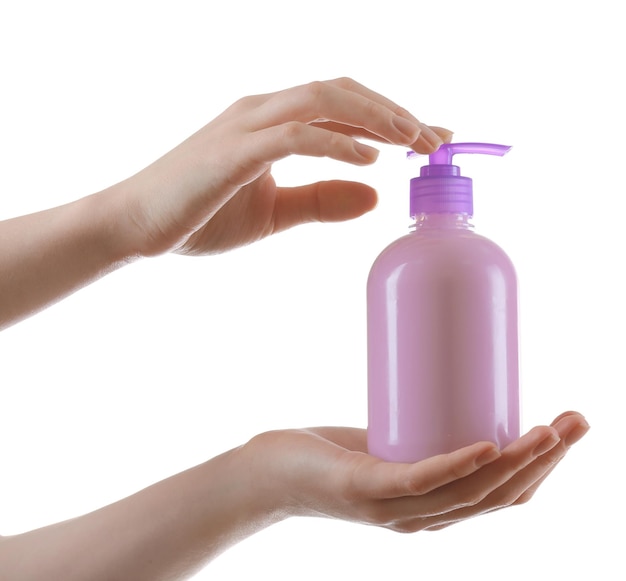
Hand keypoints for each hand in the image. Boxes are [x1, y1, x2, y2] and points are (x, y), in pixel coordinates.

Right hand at [117, 77, 451, 256]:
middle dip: (395, 113)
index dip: (390, 117)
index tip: (431, 140)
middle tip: (437, 140)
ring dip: (376, 118)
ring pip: (323, 100)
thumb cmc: (200, 216)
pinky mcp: (234, 150)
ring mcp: (247, 125)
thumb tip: (376, 196)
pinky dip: (336, 142)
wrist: (137, 226)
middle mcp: (263, 112)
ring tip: (414, 143)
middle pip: (342, 92)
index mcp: (272, 123)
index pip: (342, 106)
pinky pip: (295, 135)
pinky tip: (369, 160)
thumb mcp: (275, 213)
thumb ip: (322, 201)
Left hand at [238, 411, 588, 531]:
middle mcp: (423, 517)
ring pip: (471, 492)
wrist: (268, 473)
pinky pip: (421, 481)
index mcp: (435, 506)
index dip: (545, 469)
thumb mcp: (387, 442)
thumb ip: (416, 429)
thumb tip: (444, 383)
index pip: (505, 497)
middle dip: (547, 461)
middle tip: (576, 420)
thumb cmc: (328, 455)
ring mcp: (395, 508)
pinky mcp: (366, 490)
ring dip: (518, 462)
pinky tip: (488, 444)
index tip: (567, 425)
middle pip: (500, 496)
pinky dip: (458, 464)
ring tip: (549, 429)